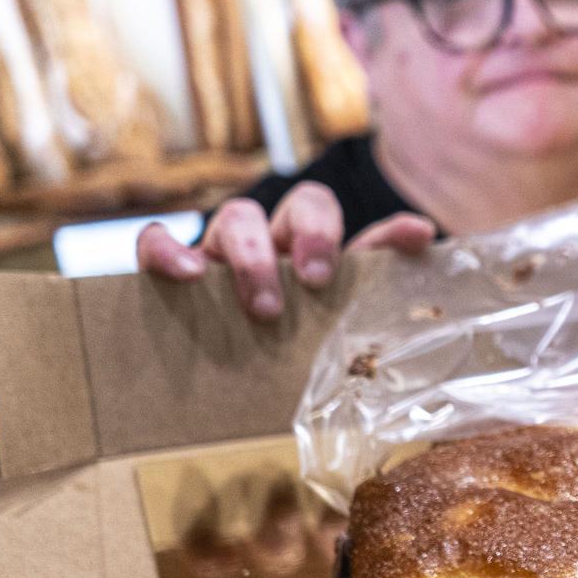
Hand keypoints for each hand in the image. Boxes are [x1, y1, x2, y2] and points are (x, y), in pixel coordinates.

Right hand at [137, 180, 434, 320]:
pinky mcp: (168, 269)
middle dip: (308, 238)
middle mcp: (270, 237)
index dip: (345, 227)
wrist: (228, 372)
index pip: (325, 209)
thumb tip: (423, 235)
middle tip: (309, 287)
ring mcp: (219, 250)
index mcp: (310, 244)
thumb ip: (378, 274)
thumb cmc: (292, 337)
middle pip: (293, 205)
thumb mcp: (335, 314)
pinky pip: (154, 243)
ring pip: (234, 217)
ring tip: (262, 306)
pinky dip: (166, 250)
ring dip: (251, 255)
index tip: (369, 257)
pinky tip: (183, 272)